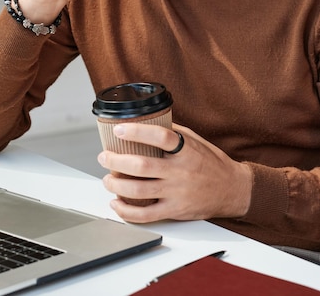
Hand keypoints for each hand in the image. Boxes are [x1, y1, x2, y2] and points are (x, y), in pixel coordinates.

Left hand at [97, 122, 251, 222]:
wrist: (233, 190)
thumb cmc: (212, 162)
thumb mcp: (195, 140)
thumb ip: (173, 133)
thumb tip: (146, 122)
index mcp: (187, 150)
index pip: (161, 137)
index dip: (137, 131)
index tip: (119, 129)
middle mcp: (181, 172)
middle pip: (142, 166)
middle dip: (117, 161)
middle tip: (104, 157)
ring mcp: (177, 193)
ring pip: (139, 190)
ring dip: (117, 185)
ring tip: (107, 179)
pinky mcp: (175, 211)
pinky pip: (146, 215)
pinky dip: (126, 211)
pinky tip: (117, 204)